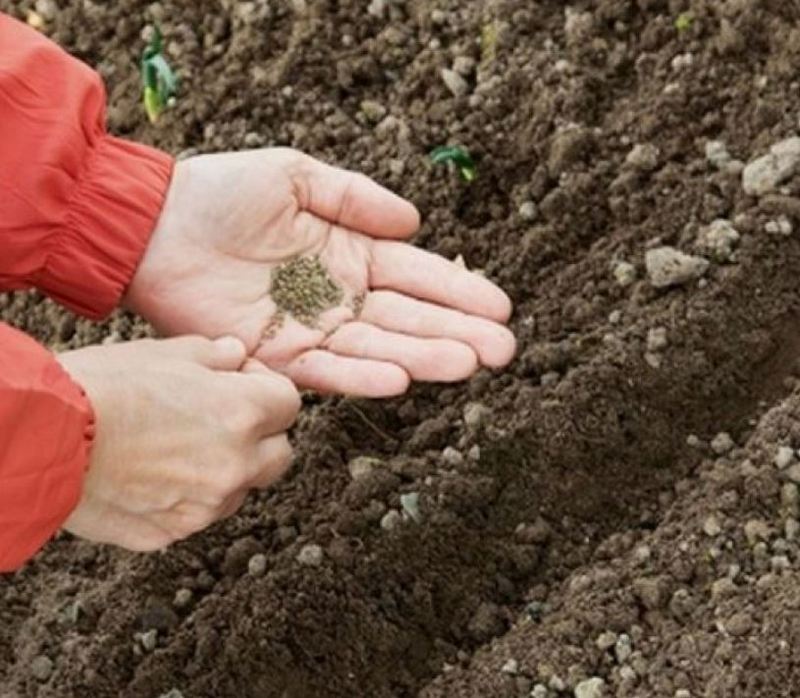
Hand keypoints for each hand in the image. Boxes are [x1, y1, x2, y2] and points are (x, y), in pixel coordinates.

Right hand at [57, 336, 299, 551]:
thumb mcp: (165, 352)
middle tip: (223, 419)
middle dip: (262, 436)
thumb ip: (215, 356)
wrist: (40, 439)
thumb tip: (237, 355)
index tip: (241, 382)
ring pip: (240, 489)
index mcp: (243, 414)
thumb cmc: (101, 386)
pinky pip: (197, 514)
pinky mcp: (170, 533)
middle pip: (280, 455)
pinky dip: (187, 497)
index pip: (290, 405)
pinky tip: (151, 475)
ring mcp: (204, 506)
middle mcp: (235, 466)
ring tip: (178, 447)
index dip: (267, 389)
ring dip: (226, 470)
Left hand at [126, 148, 515, 396]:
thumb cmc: (223, 193)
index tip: (501, 307)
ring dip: (424, 357)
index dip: (459, 291)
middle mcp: (340, 297)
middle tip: (503, 350)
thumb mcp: (297, 176)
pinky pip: (326, 368)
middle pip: (408, 318)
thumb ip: (356, 198)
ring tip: (470, 364)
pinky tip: (401, 376)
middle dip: (458, 333)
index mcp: (351, 254)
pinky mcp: (276, 356)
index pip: (416, 276)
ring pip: (378, 347)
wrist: (155, 226)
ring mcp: (311, 329)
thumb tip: (415, 223)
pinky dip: (362, 373)